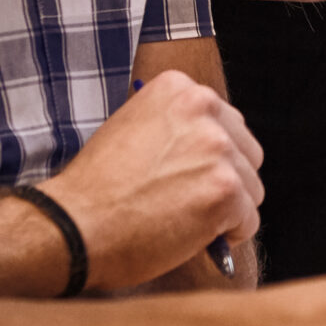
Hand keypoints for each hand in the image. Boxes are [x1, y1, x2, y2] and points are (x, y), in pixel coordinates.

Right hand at [38, 73, 262, 293]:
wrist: (74, 224)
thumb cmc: (97, 188)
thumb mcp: (133, 130)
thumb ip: (176, 128)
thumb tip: (215, 145)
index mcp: (180, 88)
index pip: (227, 124)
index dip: (208, 159)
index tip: (185, 176)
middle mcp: (203, 107)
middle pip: (247, 153)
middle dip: (224, 181)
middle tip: (187, 203)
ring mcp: (217, 148)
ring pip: (251, 188)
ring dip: (225, 210)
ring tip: (182, 220)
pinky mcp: (225, 189)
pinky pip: (248, 221)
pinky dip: (226, 237)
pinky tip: (190, 236)